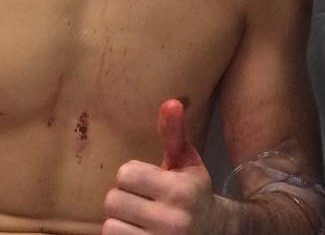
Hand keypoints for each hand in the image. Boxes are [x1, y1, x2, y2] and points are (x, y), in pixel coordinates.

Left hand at [103, 99, 220, 234]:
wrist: (214, 231)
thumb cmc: (194, 191)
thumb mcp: (187, 160)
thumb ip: (175, 132)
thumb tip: (170, 102)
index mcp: (179, 191)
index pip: (126, 174)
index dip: (131, 174)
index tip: (144, 179)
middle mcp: (171, 222)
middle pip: (113, 201)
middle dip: (122, 197)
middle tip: (138, 199)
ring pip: (110, 227)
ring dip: (119, 221)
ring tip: (135, 217)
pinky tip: (135, 231)